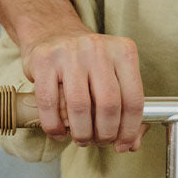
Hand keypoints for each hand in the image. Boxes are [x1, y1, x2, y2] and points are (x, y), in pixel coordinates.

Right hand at [23, 30, 144, 151]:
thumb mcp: (113, 74)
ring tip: (81, 138)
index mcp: (123, 51)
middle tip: (99, 141)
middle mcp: (98, 49)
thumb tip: (133, 143)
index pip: (134, 99)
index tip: (123, 145)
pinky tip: (59, 132)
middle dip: (105, 134)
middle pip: (108, 105)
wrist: (53, 32)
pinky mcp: (44, 60)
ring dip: (81, 133)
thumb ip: (126, 107)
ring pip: (79, 108)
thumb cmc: (88, 61)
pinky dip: (54, 127)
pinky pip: (49, 104)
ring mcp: (70, 53)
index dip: (129, 130)